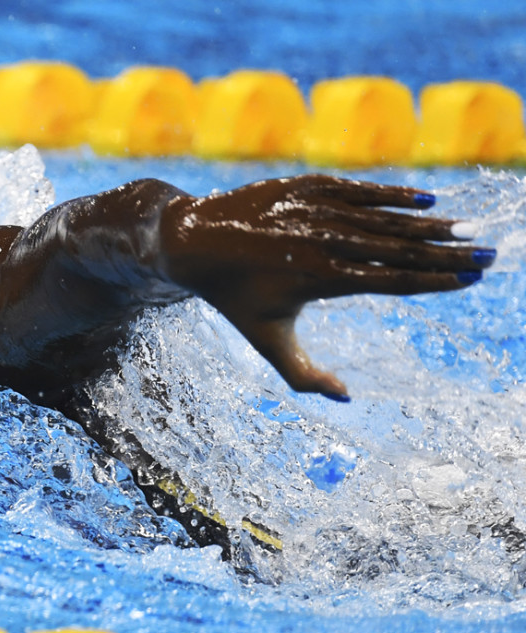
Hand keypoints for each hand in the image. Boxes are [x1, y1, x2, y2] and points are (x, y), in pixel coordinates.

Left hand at [158, 174, 494, 399]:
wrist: (192, 243)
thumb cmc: (233, 298)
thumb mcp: (265, 341)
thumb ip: (304, 375)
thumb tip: (346, 398)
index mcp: (320, 279)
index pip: (392, 280)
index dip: (436, 280)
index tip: (471, 279)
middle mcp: (322, 241)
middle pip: (398, 247)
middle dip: (448, 251)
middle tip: (488, 255)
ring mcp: (315, 210)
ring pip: (383, 217)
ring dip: (428, 224)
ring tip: (466, 230)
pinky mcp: (307, 186)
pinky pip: (359, 189)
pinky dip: (393, 195)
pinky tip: (427, 201)